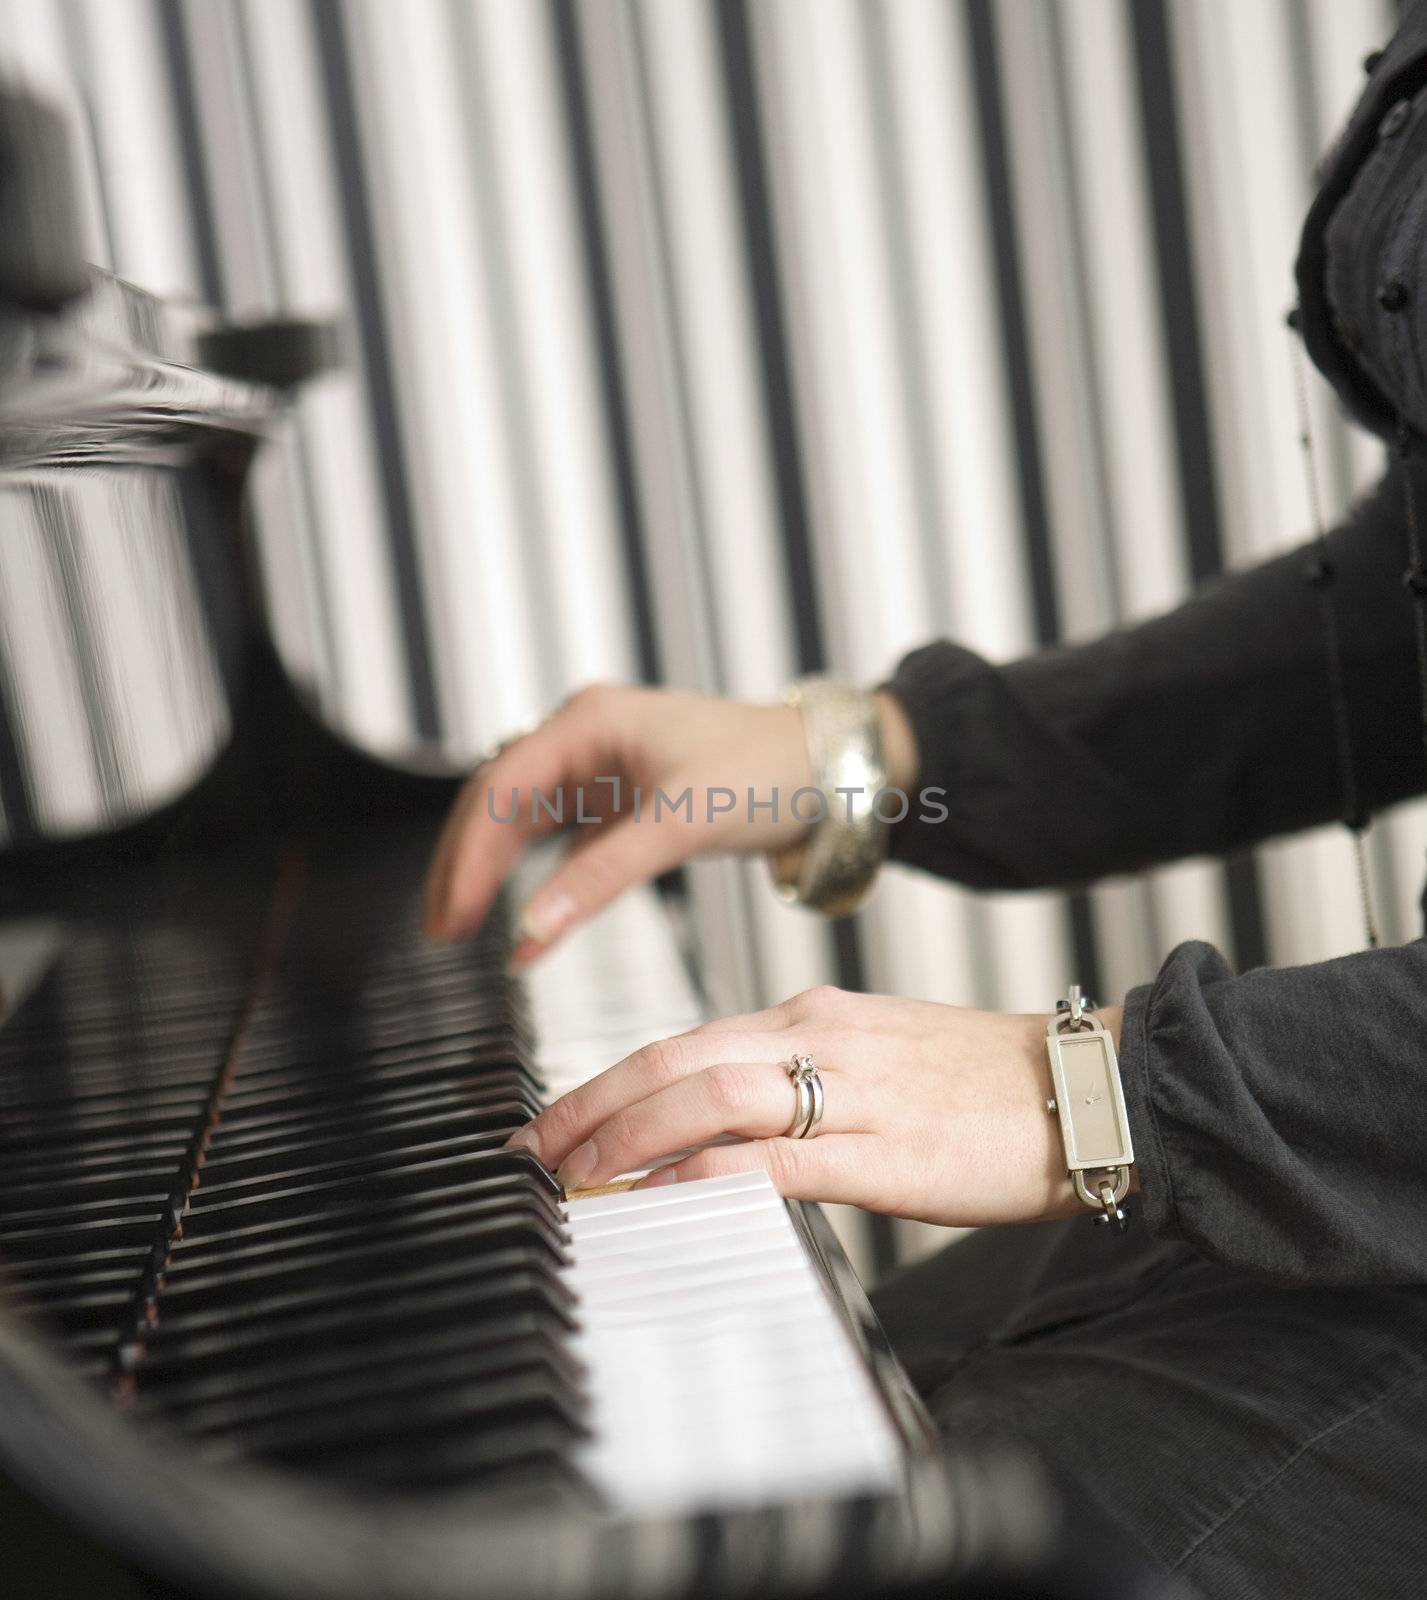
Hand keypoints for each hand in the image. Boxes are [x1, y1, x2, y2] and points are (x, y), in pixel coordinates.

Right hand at [424, 683, 918, 964]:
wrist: (834, 770)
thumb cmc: (767, 772)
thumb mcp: (679, 823)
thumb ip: (601, 877)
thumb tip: (531, 930)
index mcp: (588, 721)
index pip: (500, 788)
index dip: (466, 853)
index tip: (448, 914)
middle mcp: (586, 735)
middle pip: (498, 799)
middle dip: (464, 863)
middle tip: (439, 930)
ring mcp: (604, 766)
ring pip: (524, 818)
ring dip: (493, 869)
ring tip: (460, 926)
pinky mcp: (626, 798)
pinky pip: (564, 838)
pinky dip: (542, 877)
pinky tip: (529, 921)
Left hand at [507, 985, 1126, 1227]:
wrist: (1091, 1086)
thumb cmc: (990, 1083)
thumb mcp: (882, 1059)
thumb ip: (805, 1083)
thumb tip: (731, 1133)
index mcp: (815, 1016)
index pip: (687, 1040)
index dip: (613, 1080)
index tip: (564, 1116)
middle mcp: (820, 1036)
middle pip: (677, 1057)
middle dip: (594, 1103)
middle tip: (535, 1147)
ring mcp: (852, 1088)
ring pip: (709, 1095)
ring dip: (628, 1135)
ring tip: (575, 1175)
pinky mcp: (886, 1148)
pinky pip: (773, 1157)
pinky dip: (704, 1175)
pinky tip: (662, 1198)